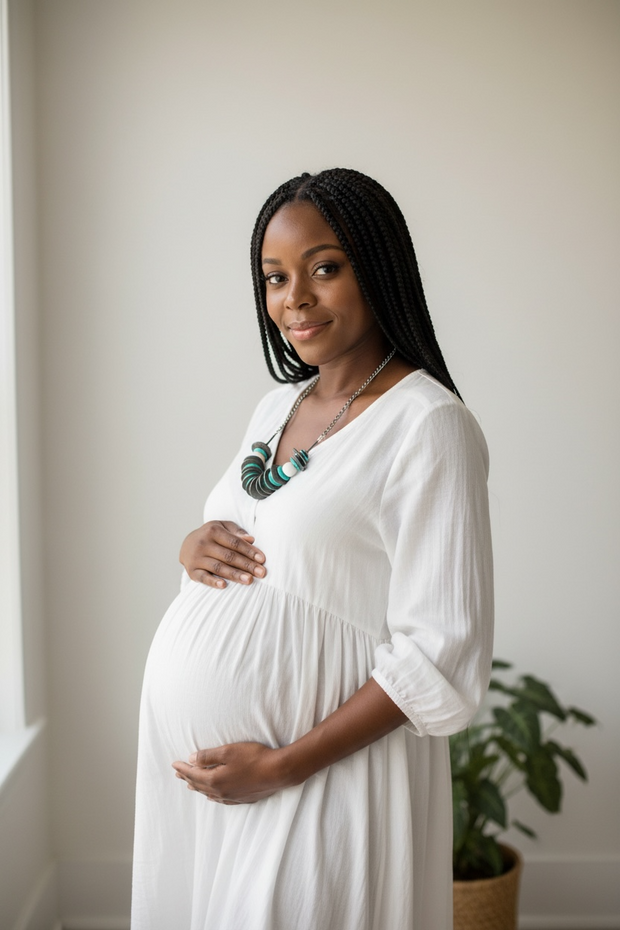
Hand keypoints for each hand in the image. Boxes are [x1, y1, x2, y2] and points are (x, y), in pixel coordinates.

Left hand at [172, 742, 288, 803]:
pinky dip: (212, 796)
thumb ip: (208, 756)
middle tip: (177, 774)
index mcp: (215, 780)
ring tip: (190, 784)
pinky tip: (212, 796)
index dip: (182, 769)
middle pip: (199, 785)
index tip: (173, 764)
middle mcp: (221, 791)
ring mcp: (232, 797)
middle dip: (187, 778)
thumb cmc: (254, 757)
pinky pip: (220, 799)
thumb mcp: (228, 751)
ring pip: (209, 794)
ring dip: (198, 788)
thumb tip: (191, 760)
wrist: (278, 772)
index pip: (193, 774)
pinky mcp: (242, 799)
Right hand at [180, 521, 265, 587]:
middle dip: (247, 565)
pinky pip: (203, 577)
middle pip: (228, 556)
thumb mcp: (223, 527)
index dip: (249, 551)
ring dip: (235, 574)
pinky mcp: (192, 570)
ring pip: (218, 567)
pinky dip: (212, 582)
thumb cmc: (212, 535)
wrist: (187, 544)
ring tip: (249, 580)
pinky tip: (224, 585)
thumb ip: (237, 532)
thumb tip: (251, 539)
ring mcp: (196, 558)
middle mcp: (203, 543)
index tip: (262, 559)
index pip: (235, 542)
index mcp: (213, 530)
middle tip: (261, 573)